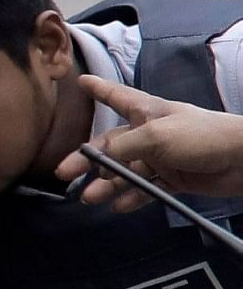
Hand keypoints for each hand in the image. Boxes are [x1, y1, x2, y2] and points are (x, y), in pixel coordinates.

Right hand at [66, 74, 242, 203]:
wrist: (241, 159)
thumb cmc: (198, 136)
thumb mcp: (154, 136)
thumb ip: (122, 147)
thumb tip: (98, 159)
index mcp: (146, 113)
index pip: (117, 96)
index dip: (98, 89)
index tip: (81, 81)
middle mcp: (149, 134)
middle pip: (110, 145)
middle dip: (87, 158)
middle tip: (64, 173)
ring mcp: (160, 158)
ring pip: (124, 171)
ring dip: (106, 184)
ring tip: (89, 197)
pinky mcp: (173, 179)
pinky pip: (146, 189)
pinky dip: (132, 198)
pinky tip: (118, 206)